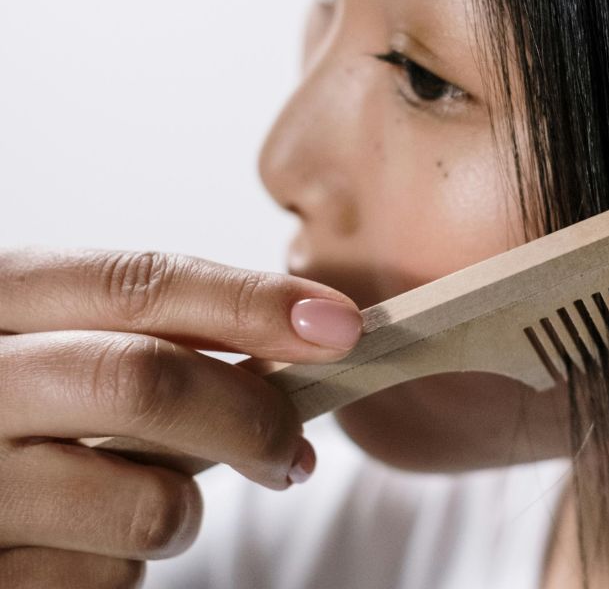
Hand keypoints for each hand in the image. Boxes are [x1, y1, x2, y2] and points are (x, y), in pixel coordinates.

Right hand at [0, 248, 363, 587]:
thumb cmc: (29, 412)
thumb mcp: (67, 347)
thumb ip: (159, 337)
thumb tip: (308, 339)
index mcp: (3, 301)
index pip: (138, 283)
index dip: (251, 302)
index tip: (340, 327)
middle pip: (146, 381)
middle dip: (250, 417)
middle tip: (295, 453)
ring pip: (148, 500)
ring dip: (188, 510)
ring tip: (161, 505)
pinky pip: (107, 579)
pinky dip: (129, 567)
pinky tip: (89, 545)